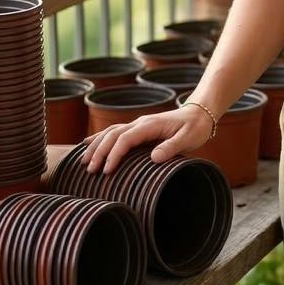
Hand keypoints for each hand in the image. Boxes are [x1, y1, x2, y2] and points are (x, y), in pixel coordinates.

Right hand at [81, 105, 213, 174]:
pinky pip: (114, 132)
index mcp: (150, 125)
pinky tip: (88, 145)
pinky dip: (100, 138)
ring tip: (83, 162)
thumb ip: (172, 147)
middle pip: (113, 135)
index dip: (114, 154)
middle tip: (90, 170)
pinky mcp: (138, 129)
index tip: (107, 171)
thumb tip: (153, 158)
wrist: (200, 113)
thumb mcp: (188, 138)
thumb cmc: (195, 127)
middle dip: (99, 151)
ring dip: (96, 145)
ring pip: (110, 132)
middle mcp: (140, 122)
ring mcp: (138, 124)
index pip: (125, 139)